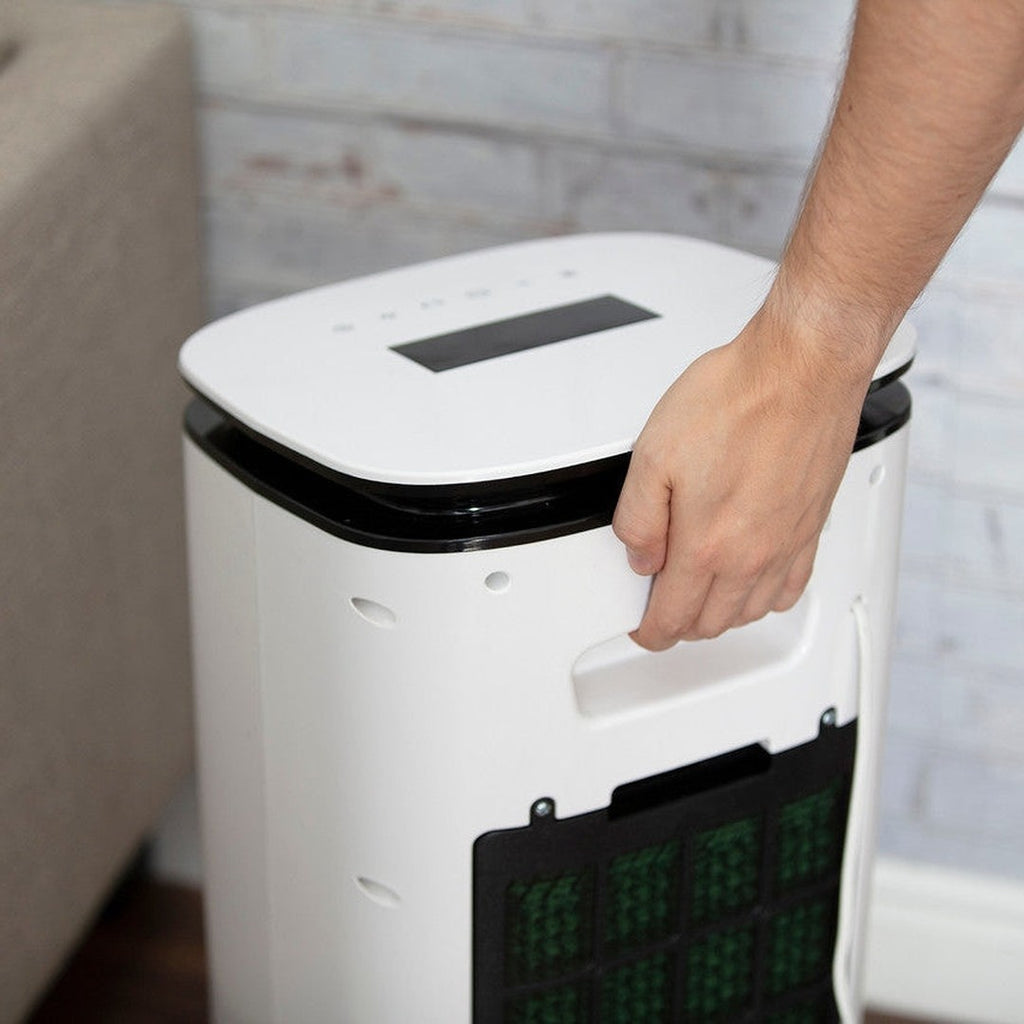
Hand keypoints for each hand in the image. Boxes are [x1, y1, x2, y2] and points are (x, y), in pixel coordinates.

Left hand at [613, 301, 873, 649]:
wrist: (801, 368)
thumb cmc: (735, 400)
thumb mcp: (653, 454)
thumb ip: (638, 518)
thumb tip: (640, 558)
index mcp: (706, 544)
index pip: (672, 617)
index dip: (649, 632)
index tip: (641, 628)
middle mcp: (751, 555)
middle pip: (711, 623)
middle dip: (680, 626)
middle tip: (662, 611)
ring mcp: (786, 544)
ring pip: (750, 612)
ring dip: (720, 617)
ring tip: (699, 600)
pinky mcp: (811, 527)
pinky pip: (790, 589)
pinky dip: (766, 600)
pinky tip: (755, 586)